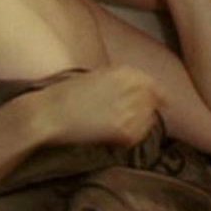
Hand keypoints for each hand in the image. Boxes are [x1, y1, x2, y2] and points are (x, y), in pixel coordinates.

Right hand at [28, 67, 159, 147]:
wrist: (49, 113)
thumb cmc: (64, 95)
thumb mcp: (95, 76)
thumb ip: (118, 80)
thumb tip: (137, 91)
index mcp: (123, 72)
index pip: (152, 84)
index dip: (158, 95)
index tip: (161, 102)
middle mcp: (131, 87)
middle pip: (152, 102)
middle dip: (147, 111)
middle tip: (134, 120)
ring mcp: (129, 109)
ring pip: (148, 120)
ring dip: (140, 125)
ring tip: (120, 129)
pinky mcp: (123, 129)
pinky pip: (137, 136)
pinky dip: (130, 139)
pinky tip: (115, 139)